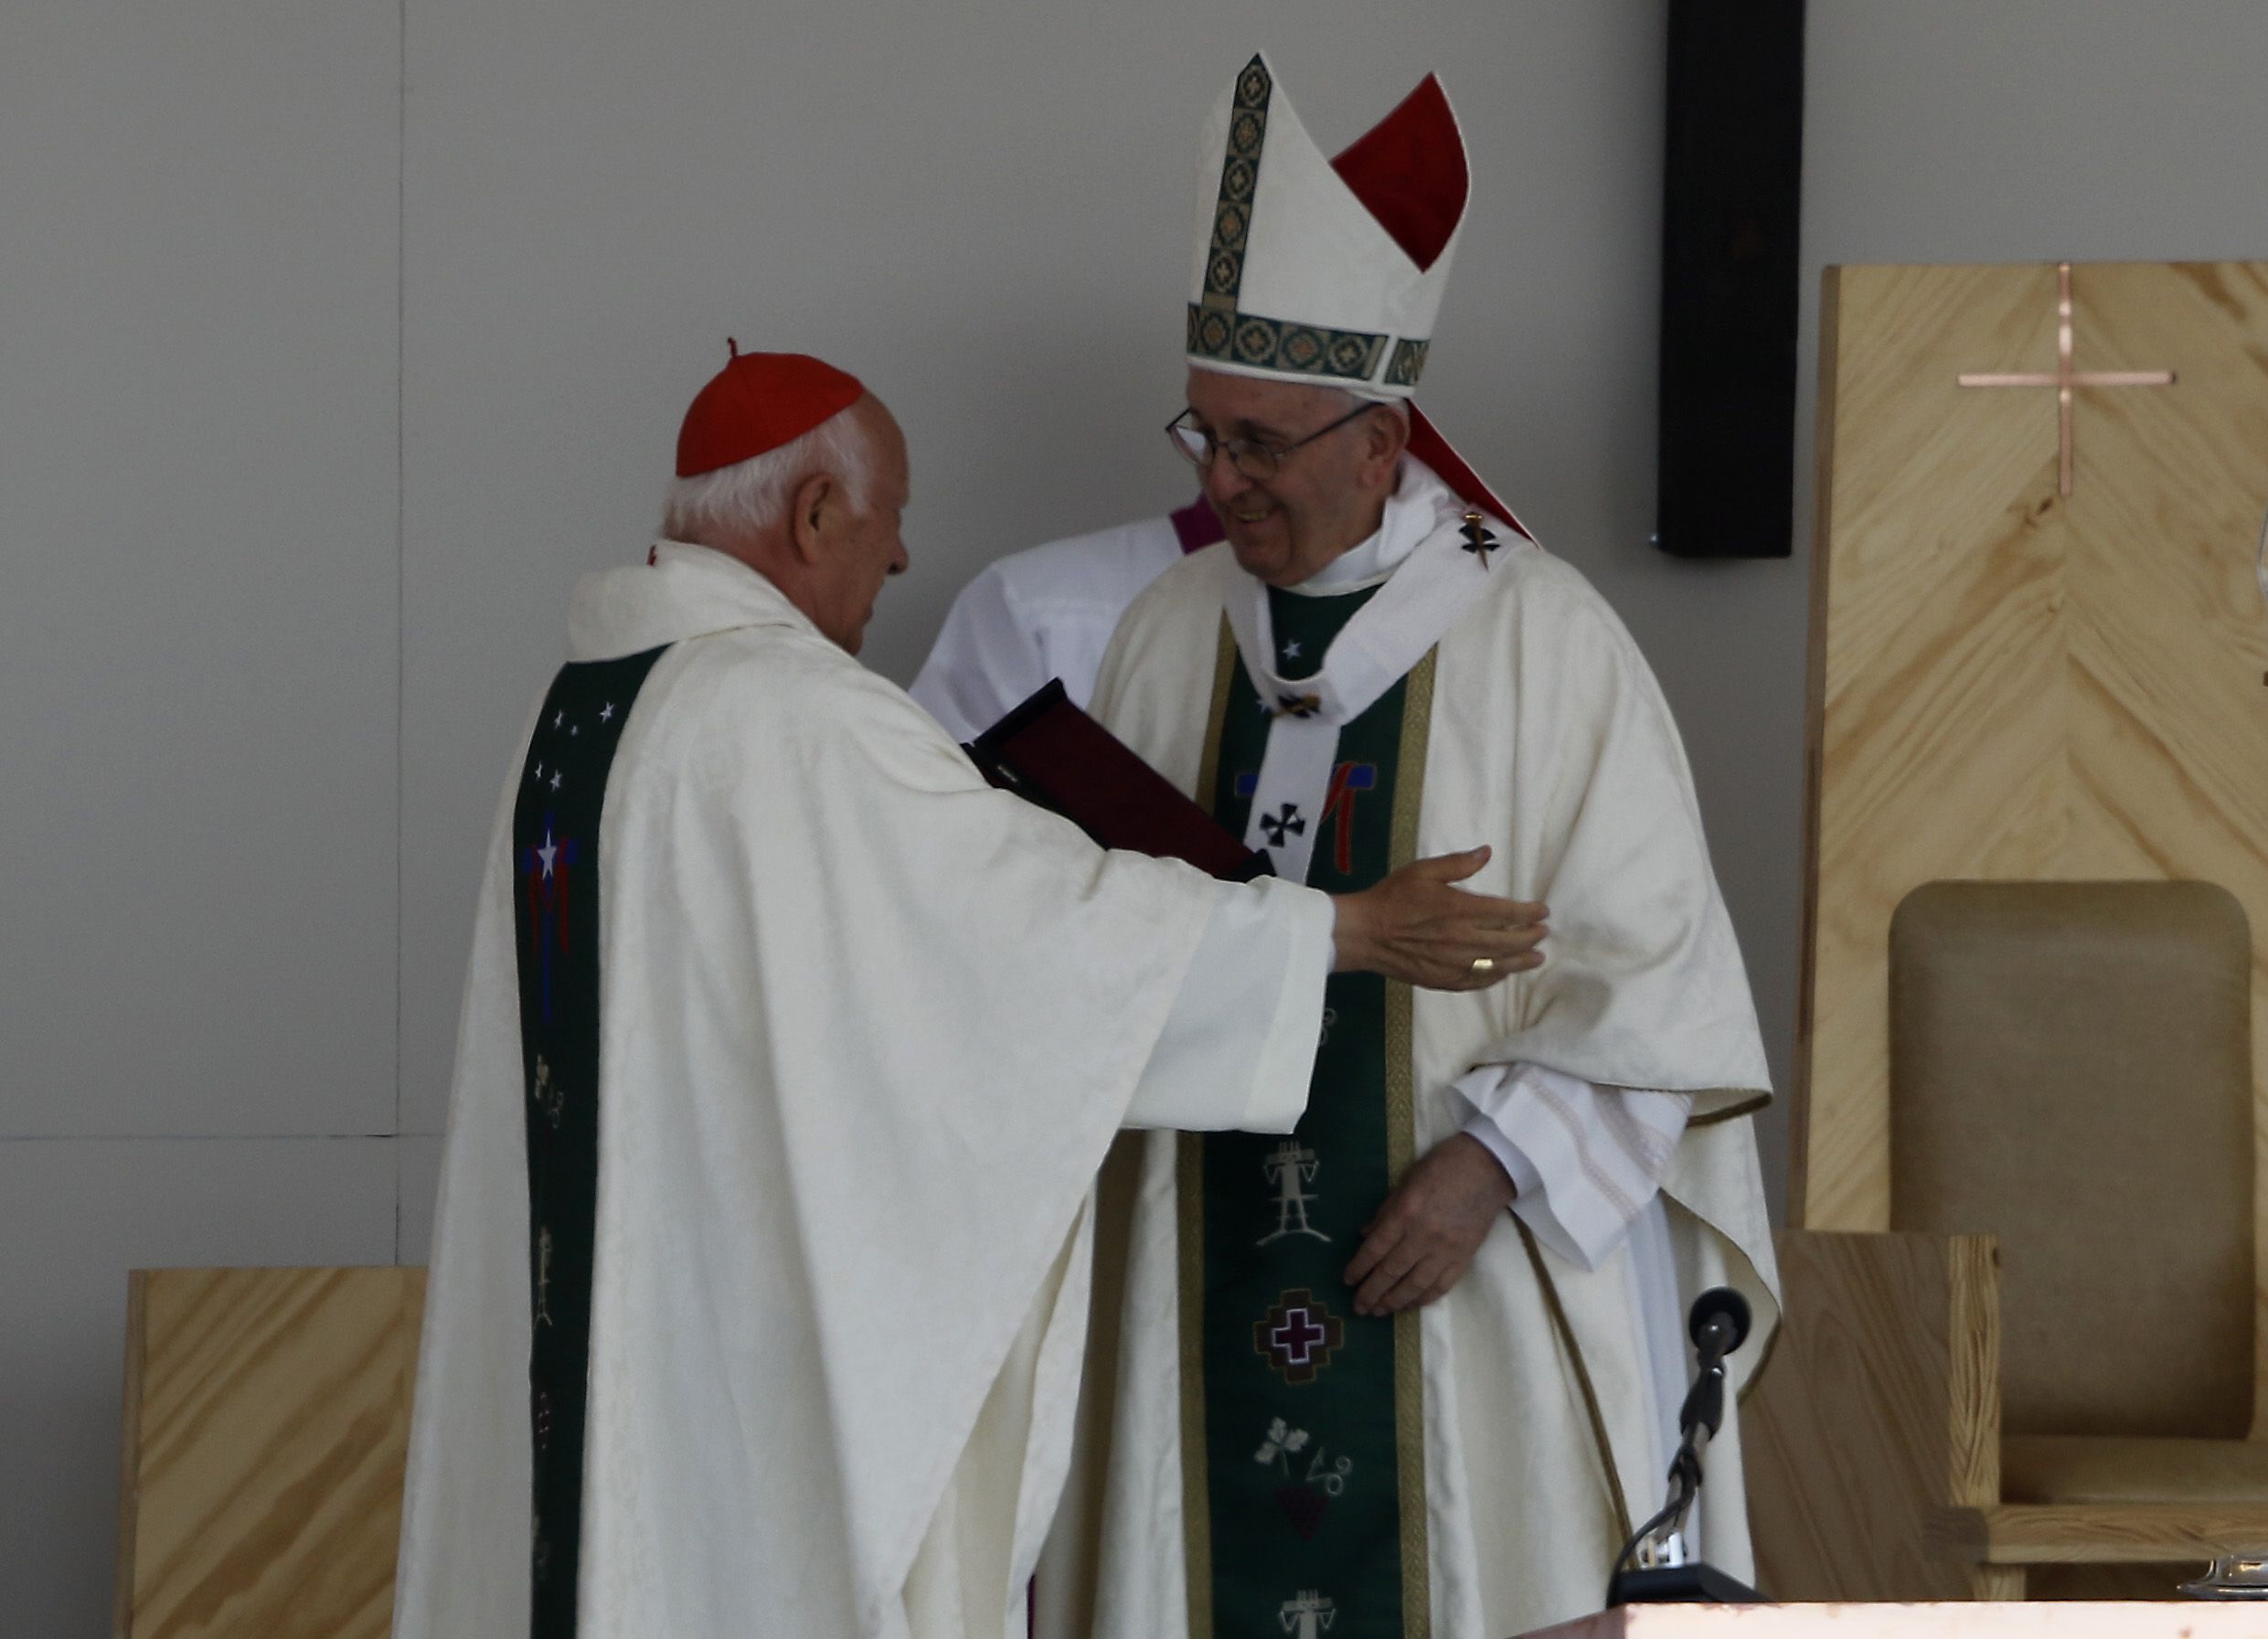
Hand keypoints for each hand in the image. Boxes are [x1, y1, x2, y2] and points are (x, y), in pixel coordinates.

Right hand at [1329, 846, 1546, 990]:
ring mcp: (1453, 964)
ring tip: (1537, 958)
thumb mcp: (1423, 871)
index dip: (1528, 913)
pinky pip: (1476, 981)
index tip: (1543, 912)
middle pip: (1507, 942)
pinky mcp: (1442, 980)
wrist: (1365, 933)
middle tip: (1544, 933)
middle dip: (1530, 937)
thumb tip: (1487, 852)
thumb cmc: (1393, 898)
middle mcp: (1461, 939)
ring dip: (1520, 961)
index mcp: (1459, 910)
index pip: (1506, 913)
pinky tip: (1503, 972)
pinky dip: (1494, 977)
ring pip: (1496, 965)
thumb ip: (1458, 864)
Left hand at [1344, 1134, 1514, 1315]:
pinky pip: (1441, 1285)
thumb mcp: (1405, 1181)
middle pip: (1392, 1271)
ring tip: (1379, 1312)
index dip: (1359, 1268)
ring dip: (1394, 1301)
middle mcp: (1423, 1236)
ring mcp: (1446, 1250)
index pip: (1376, 1249)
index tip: (1347, 1281)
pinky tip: (1410, 1305)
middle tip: (1358, 1307)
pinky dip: (1424, 1298)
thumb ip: (1385, 1212)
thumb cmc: (1442, 1167)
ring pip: (1415, 1284)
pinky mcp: (1464, 1258)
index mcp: (1405, 1213)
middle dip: (1371, 1292)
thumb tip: (1365, 1236)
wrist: (1488, 1168)